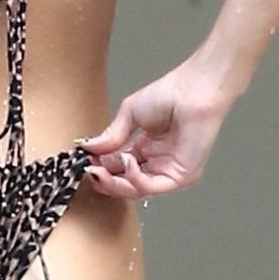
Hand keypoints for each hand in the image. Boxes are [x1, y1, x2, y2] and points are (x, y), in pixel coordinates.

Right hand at [83, 61, 232, 198]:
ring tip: (101, 169)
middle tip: (89, 171)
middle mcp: (157, 162)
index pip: (118, 166)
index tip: (84, 162)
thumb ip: (111, 136)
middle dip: (105, 179)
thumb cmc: (170, 94)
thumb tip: (88, 148)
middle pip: (125, 182)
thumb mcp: (130, 114)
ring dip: (115, 183)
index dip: (100, 166)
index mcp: (146, 148)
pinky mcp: (181, 177)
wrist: (194, 90)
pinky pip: (152, 187)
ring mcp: (168, 171)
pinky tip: (127, 162)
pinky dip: (135, 179)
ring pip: (136, 190)